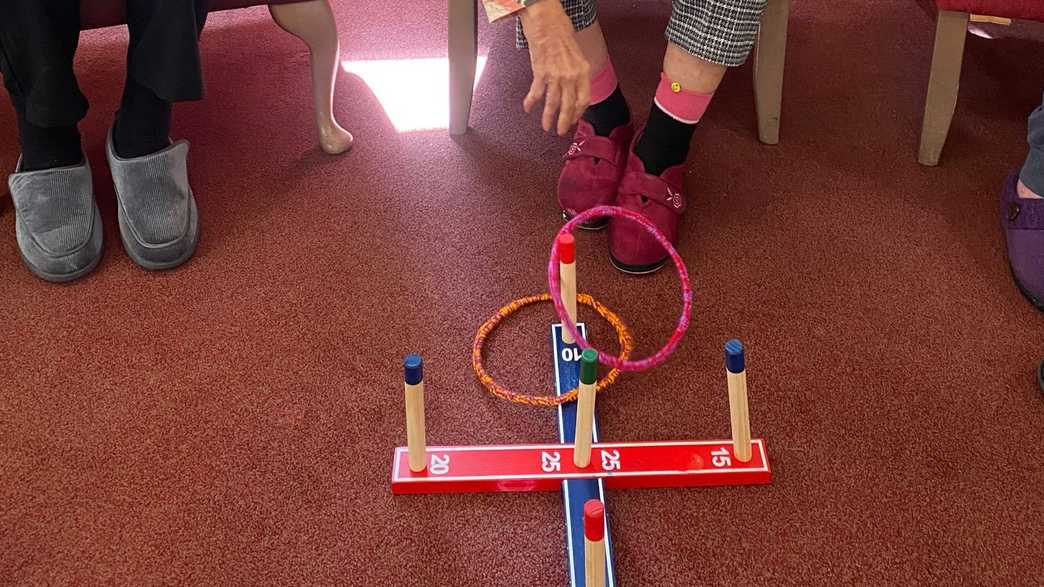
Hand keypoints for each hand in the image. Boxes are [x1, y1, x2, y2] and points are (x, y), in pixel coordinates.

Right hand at [519, 0, 589, 134]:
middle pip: (568, 105)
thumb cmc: (561, 32)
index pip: (583, 99)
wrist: (547, 22)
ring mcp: (555, 76)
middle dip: (564, 121)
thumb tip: (574, 87)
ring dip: (548, 117)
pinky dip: (531, 102)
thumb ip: (576, 72)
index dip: (578, 112)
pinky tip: (528, 108)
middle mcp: (570, 75)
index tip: (573, 120)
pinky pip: (537, 92)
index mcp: (582, 71)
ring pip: (552, 103)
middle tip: (560, 131)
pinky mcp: (541, 73)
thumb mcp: (577, 54)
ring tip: (546, 127)